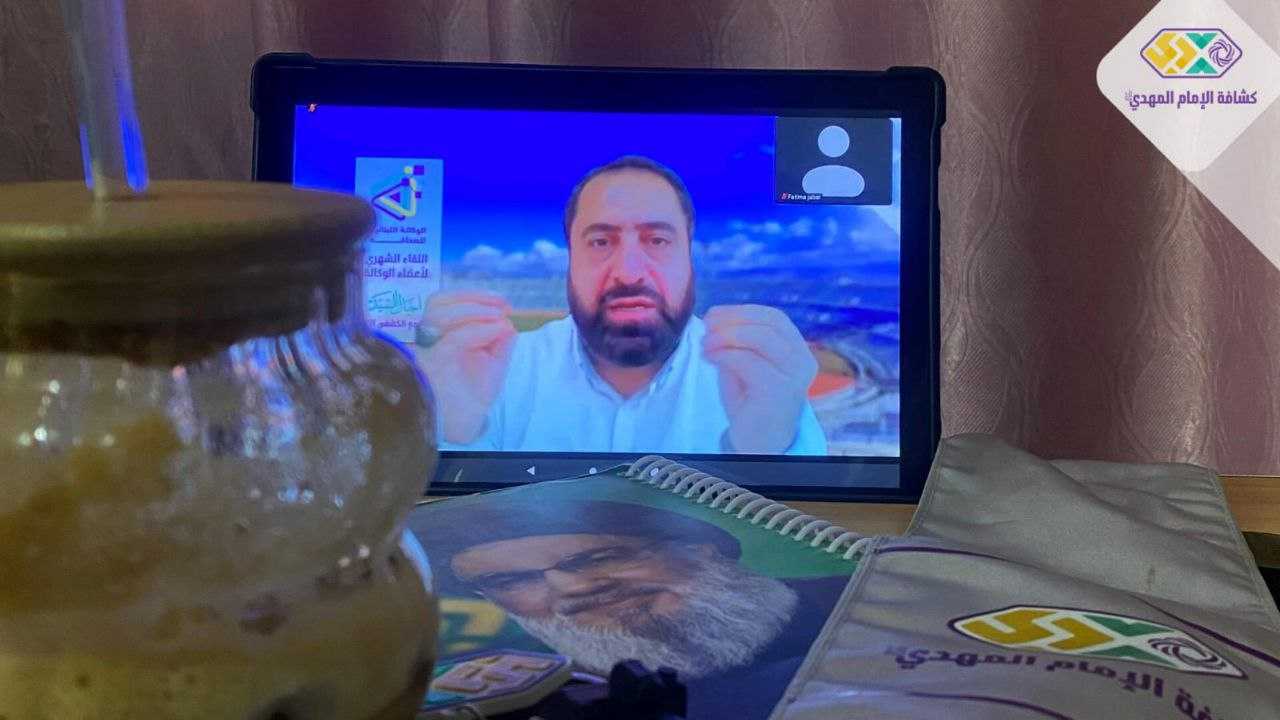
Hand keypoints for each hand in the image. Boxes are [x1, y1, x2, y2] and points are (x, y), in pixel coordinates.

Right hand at [415, 290, 516, 443]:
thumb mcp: (492, 363)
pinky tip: (497, 329)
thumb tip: (506, 322)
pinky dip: (478, 330)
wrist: (462, 424)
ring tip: (499, 316)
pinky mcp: (434, 365)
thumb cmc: (472, 394)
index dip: (471, 297)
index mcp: (438, 336)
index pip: (443, 304)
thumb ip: (498, 341)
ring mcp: (427, 351)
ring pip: (439, 315)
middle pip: (437, 303)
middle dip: (473, 298)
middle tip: (502, 305)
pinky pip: (453, 339)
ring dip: (474, 310)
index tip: (501, 302)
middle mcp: (426, 340)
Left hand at [702, 305, 817, 453]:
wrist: (759, 444)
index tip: (713, 315)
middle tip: (706, 328)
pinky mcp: (779, 391)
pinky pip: (749, 361)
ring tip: (706, 344)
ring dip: (727, 336)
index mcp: (798, 350)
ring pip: (761, 338)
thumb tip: (716, 318)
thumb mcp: (745, 364)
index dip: (742, 311)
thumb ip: (738, 341)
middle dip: (732, 320)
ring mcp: (794, 376)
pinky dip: (725, 354)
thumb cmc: (751, 403)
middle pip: (769, 324)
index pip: (774, 317)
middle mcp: (802, 361)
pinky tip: (711, 358)